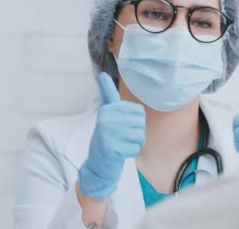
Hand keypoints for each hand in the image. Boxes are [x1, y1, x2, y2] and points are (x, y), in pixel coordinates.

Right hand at [78, 72, 145, 197]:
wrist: (97, 164)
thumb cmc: (108, 138)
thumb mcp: (108, 115)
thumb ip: (109, 96)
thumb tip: (102, 74)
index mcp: (108, 109)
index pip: (139, 111)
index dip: (136, 122)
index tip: (120, 127)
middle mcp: (106, 118)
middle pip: (141, 123)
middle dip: (136, 134)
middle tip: (121, 138)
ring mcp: (108, 133)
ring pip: (140, 136)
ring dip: (135, 144)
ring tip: (121, 145)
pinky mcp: (112, 148)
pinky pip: (136, 148)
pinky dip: (132, 153)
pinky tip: (120, 154)